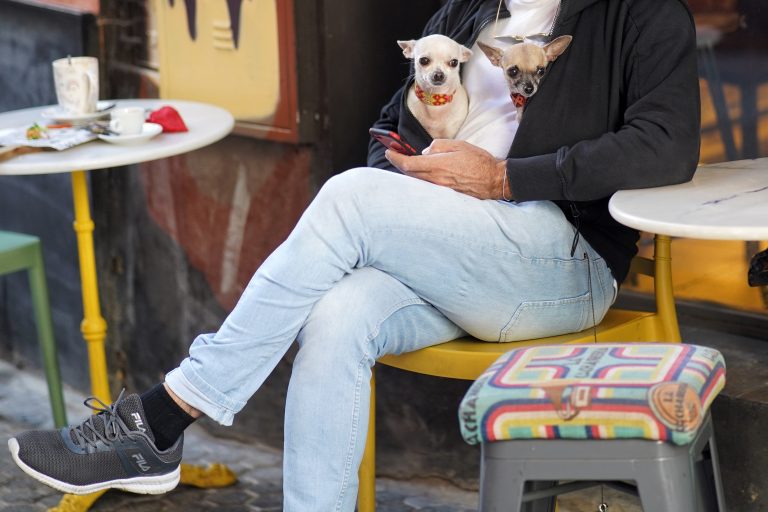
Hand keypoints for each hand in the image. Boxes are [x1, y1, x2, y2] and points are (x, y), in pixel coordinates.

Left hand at [385, 139, 510, 199]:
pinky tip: (420, 171)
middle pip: (409, 173)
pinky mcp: (444, 193)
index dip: (395, 158)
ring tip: (405, 160)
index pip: (408, 164)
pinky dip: (419, 176)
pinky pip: (426, 184)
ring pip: (417, 179)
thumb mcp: (459, 145)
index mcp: (437, 165)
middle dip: (399, 163)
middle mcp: (435, 179)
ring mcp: (439, 188)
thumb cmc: (479, 161)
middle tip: (393, 153)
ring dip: (408, 170)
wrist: (493, 180)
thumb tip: (426, 151)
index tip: (388, 151)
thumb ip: (439, 146)